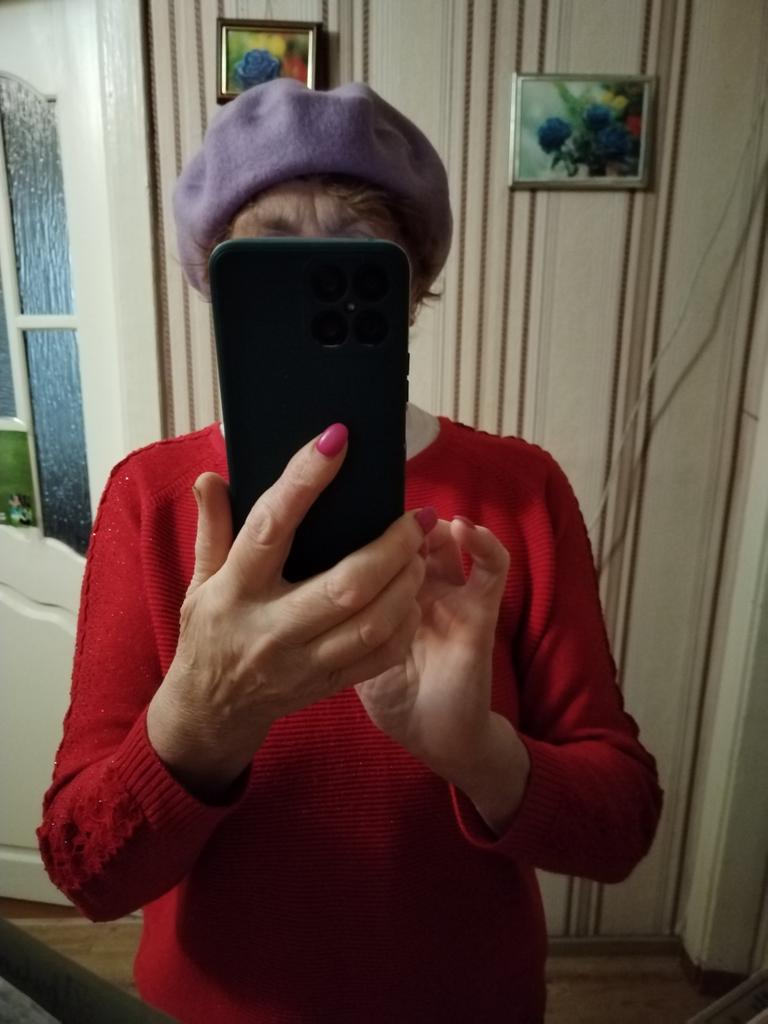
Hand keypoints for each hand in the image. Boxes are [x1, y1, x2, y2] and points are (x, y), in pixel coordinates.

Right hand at [147, 425, 432, 797]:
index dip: (305, 480)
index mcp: (234, 590)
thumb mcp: (199, 579)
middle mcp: (271, 628)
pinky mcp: (327, 685)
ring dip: (407, 583)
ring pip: (372, 623)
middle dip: (391, 546)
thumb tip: (212, 477)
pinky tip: (412, 596)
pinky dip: (405, 624)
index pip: (272, 526)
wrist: (212, 711)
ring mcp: (303, 662)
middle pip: (345, 585)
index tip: (337, 439)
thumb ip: (212, 528)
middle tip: (418, 516)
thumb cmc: (209, 632)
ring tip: (421, 552)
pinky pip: (380, 657)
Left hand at [355, 516, 514, 790]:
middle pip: (412, 537)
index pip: (381, 544)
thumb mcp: (346, 647)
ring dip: (434, 526)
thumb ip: (332, 610)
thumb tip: (294, 570)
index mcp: (386, 593)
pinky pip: (493, 569)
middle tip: (378, 507)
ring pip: (450, 542)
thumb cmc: (389, 694)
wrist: (431, 736)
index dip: (369, 522)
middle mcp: (422, 587)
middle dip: (396, 520)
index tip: (350, 504)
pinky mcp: (481, 611)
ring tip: (419, 521)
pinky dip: (485, 544)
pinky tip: (465, 530)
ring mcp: (453, 596)